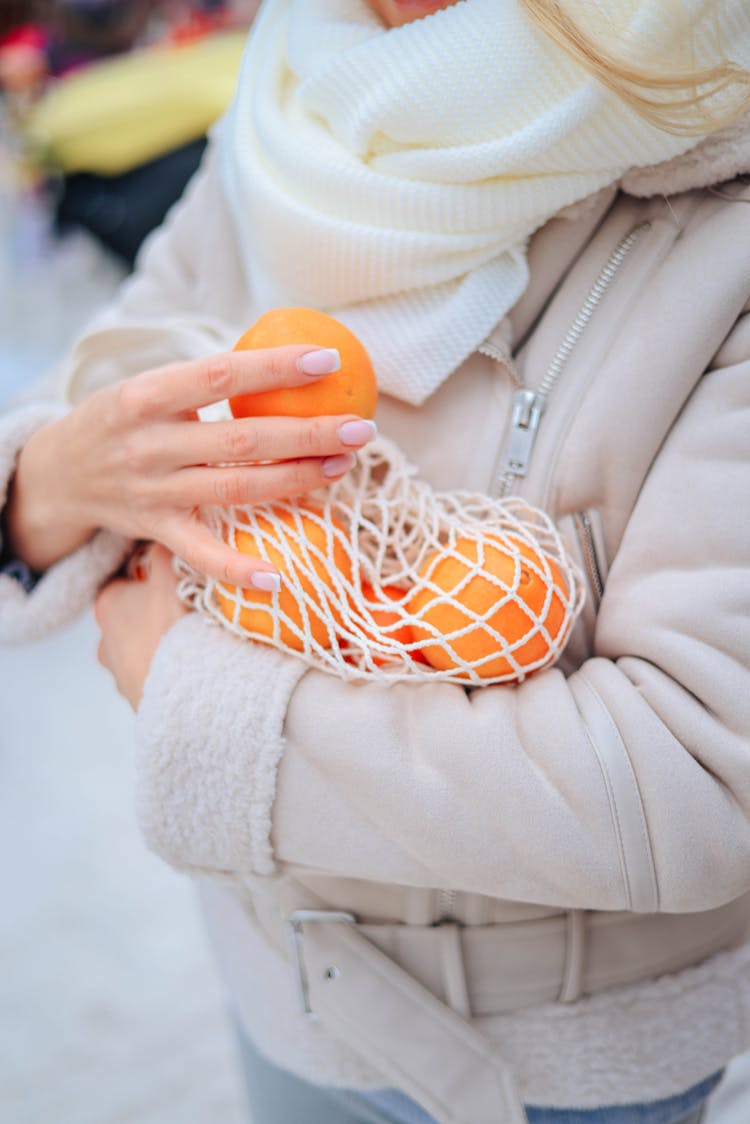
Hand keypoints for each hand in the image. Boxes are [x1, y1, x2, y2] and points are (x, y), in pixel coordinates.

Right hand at [6, 345, 374, 583]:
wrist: (59, 474)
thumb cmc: (119, 420)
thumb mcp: (146, 386)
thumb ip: (203, 378)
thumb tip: (286, 359)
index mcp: (146, 396)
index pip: (220, 375)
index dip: (275, 368)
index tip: (327, 362)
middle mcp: (150, 445)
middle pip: (242, 439)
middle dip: (309, 433)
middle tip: (362, 427)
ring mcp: (154, 492)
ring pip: (236, 489)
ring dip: (296, 480)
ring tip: (344, 466)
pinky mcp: (157, 531)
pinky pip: (201, 555)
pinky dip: (237, 569)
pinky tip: (277, 578)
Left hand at [94, 543, 187, 709]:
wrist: (188, 695)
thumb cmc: (174, 631)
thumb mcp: (171, 577)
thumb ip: (166, 551)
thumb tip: (168, 530)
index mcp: (107, 606)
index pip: (125, 580)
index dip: (151, 576)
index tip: (175, 577)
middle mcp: (105, 641)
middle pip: (133, 616)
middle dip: (157, 612)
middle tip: (189, 607)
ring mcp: (120, 673)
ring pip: (143, 648)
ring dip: (164, 644)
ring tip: (196, 639)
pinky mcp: (139, 699)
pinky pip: (156, 676)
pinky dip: (171, 670)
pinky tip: (194, 666)